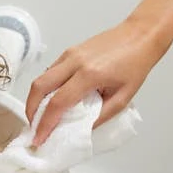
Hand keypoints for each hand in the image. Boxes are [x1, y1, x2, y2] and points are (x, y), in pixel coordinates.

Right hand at [25, 17, 163, 146]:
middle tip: (34, 127)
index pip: (58, 103)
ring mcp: (70, 54)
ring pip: (40, 78)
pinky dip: (44, 88)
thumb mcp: (123, 98)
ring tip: (39, 116)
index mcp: (90, 74)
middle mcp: (75, 62)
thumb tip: (80, 131)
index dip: (45, 124)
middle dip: (31, 110)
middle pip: (39, 87)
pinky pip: (49, 71)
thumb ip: (100, 117)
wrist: (141, 35)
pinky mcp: (69, 51)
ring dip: (35, 99)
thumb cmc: (136, 64)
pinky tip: (50, 100)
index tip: (39, 138)